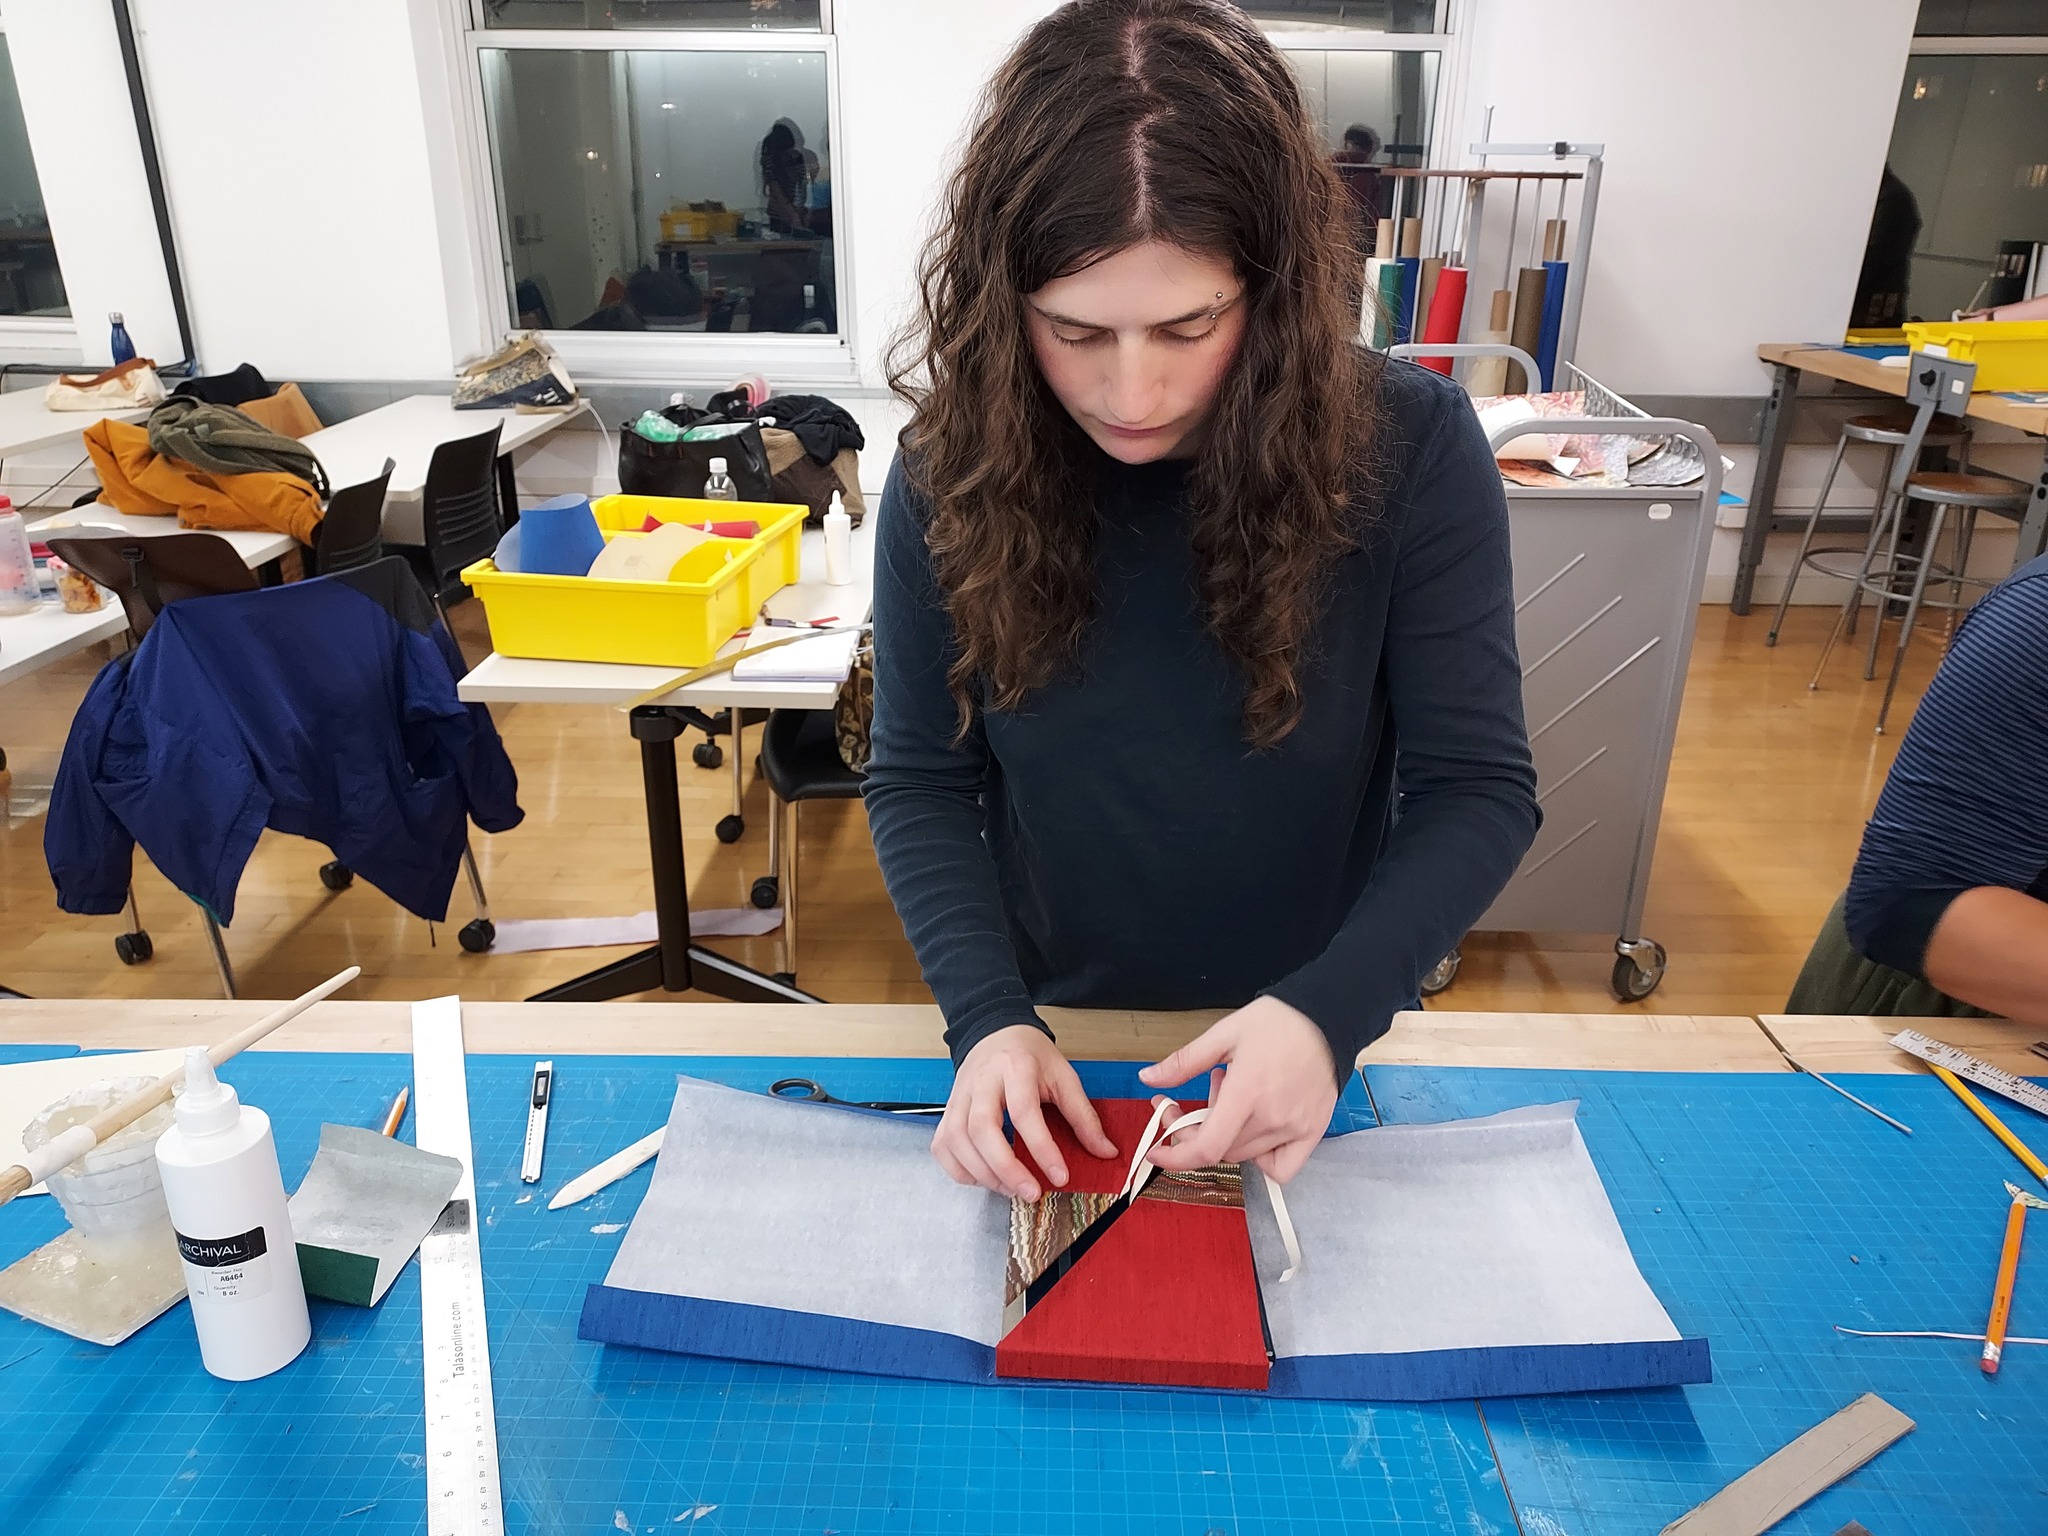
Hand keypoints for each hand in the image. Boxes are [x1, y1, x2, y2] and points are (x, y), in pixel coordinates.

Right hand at [933, 1024, 1117, 1199]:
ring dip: (984, 1173)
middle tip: (1031, 1192)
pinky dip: (960, 1170)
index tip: (1060, 1176)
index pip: (1024, 1112)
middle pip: (981, 1128)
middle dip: (1006, 1167)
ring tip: (1012, 1189)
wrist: (996, 1033)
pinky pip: (943, 1146)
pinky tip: (985, 1179)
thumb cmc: (1030, 1056)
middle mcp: (981, 1081)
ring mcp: (959, 1096)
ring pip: (957, 1140)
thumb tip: (1105, 1152)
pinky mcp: (947, 1110)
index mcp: (1016, 1068)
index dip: (1042, 1148)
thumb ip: (1083, 1115)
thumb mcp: (1063, 1076)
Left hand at [1138, 996, 1337, 1183]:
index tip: (1157, 1149)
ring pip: (1245, 1155)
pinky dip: (1261, 1159)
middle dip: (1195, 1131)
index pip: (1207, 1147)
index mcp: (1247, 1092)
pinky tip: (1254, 1130)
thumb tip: (1148, 1078)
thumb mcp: (1223, 1034)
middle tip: (1192, 1103)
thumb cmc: (1278, 1022)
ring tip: (1231, 1099)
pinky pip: (1281, 1167)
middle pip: (1220, 1150)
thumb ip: (1183, 1062)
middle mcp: (1272, 1117)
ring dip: (1225, 1136)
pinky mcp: (1312, 1132)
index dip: (1176, 1157)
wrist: (1327, 1017)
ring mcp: (1295, 1128)